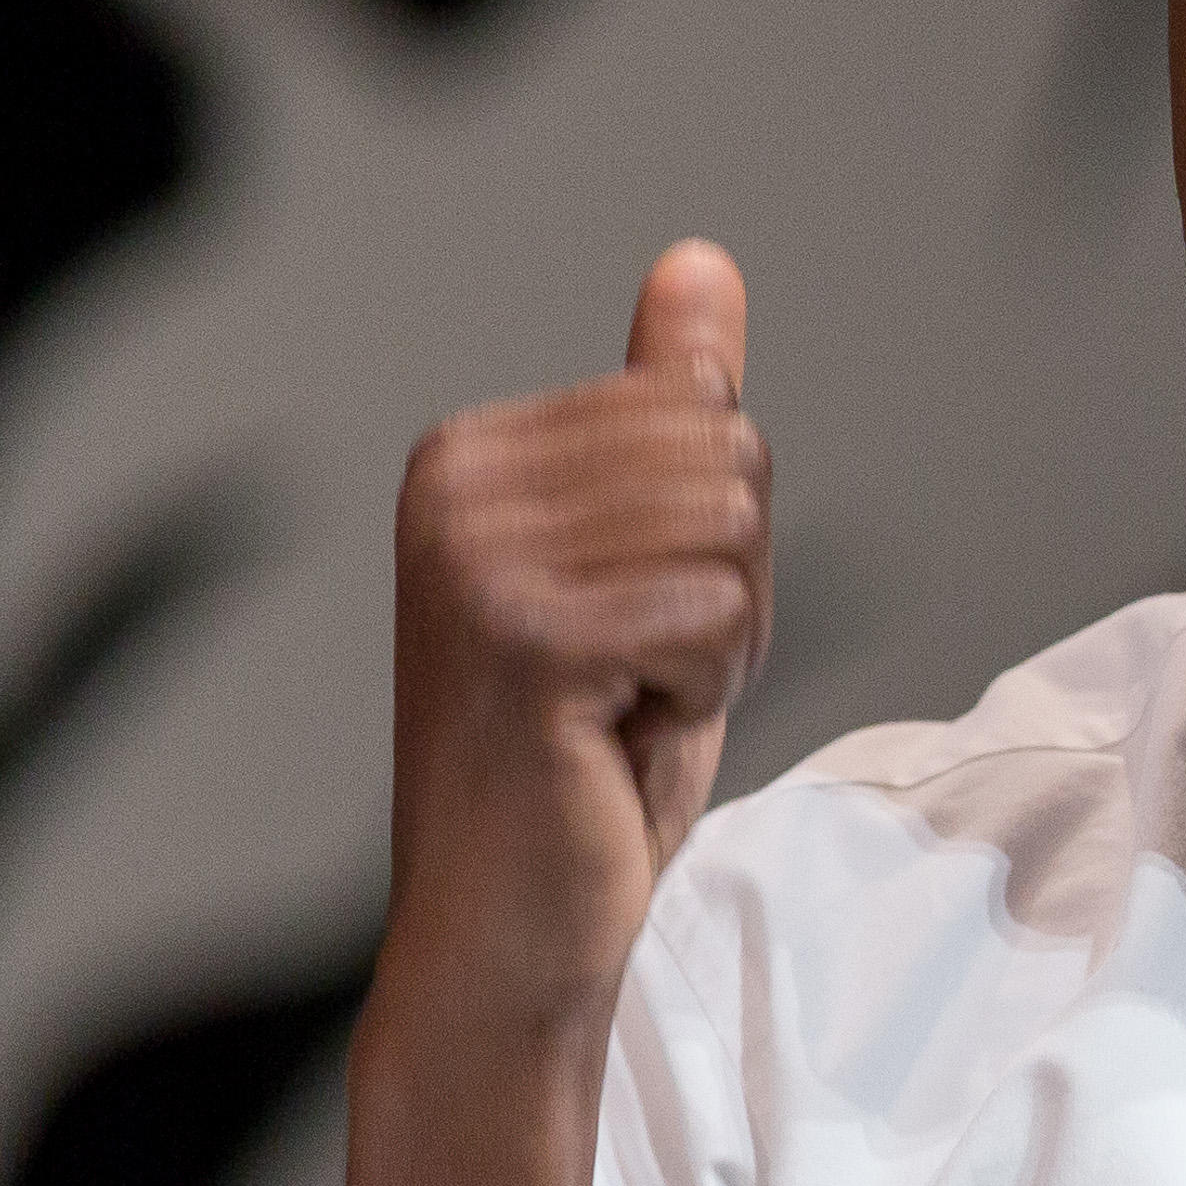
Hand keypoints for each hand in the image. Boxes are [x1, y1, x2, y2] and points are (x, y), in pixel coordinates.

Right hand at [347, 240, 771, 1185]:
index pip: (706, 412)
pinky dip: (702, 690)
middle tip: (634, 675)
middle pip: (729, 459)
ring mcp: (473, 555)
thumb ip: (667, 404)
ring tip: (623, 704)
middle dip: (729, 582)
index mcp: (471, 449)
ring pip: (732, 530)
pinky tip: (616, 738)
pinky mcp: (519, 633)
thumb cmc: (585, 750)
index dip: (719, 535)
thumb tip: (701, 257)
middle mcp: (453, 482)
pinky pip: (714, 613)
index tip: (627, 624)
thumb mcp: (648, 554)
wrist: (513, 928)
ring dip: (719, 638)